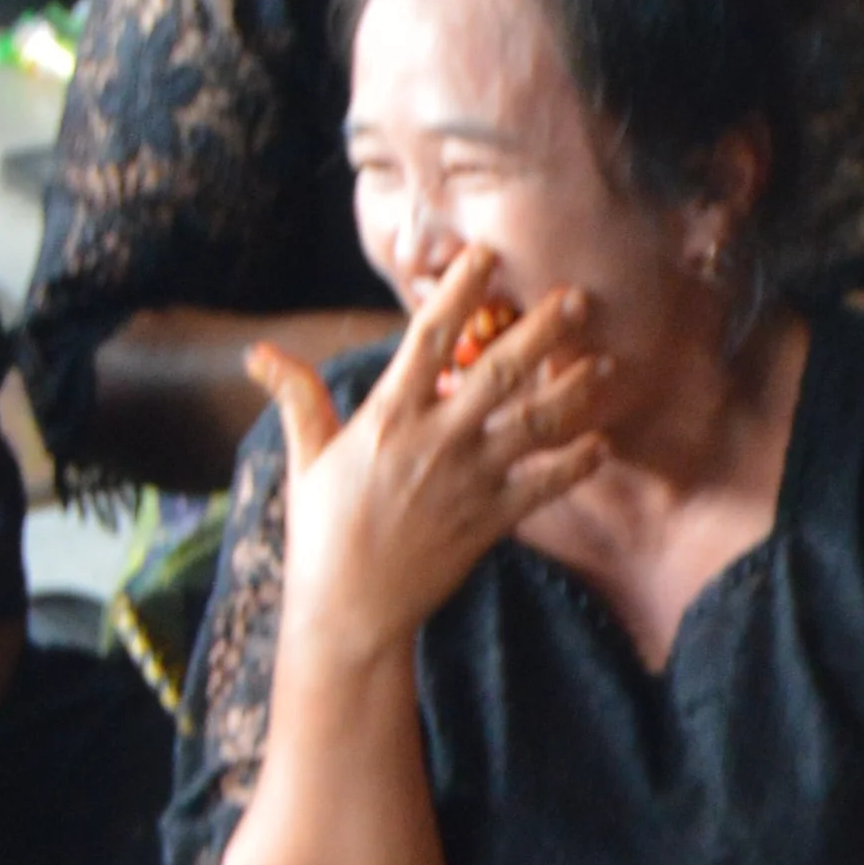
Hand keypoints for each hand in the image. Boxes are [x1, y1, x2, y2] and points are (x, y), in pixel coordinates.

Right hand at [251, 249, 610, 667]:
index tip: (485, 256)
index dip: (460, 294)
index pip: (428, 339)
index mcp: (389, 416)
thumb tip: (258, 352)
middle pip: (498, 373)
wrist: (351, 608)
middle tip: (576, 300)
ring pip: (534, 424)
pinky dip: (576, 464)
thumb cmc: (322, 530)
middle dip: (541, 333)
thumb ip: (296, 397)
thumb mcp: (306, 457)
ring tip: (605, 364)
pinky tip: (602, 442)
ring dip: (574, 392)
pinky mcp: (492, 519)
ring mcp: (469, 480)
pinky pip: (545, 485)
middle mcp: (435, 440)